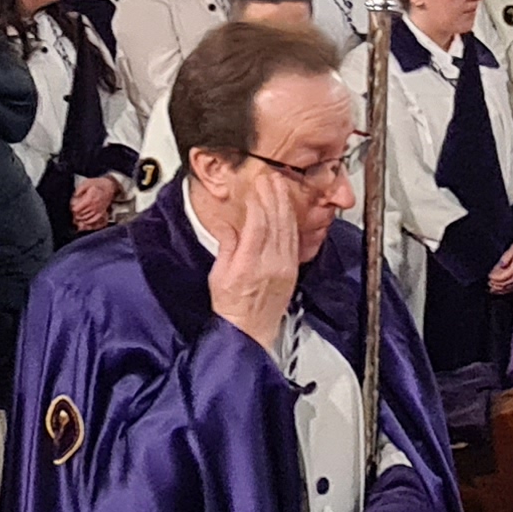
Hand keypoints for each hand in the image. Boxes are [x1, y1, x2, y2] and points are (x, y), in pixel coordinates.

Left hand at [69, 174, 122, 229]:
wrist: (109, 186)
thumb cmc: (97, 184)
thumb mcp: (87, 182)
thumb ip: (79, 189)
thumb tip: (74, 196)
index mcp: (90, 198)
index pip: (78, 208)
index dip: (73, 208)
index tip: (72, 206)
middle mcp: (94, 205)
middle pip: (81, 214)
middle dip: (75, 213)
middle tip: (74, 210)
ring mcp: (98, 210)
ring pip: (86, 218)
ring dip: (80, 217)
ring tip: (77, 215)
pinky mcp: (101, 212)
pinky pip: (94, 220)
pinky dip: (88, 221)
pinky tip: (84, 220)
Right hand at [210, 172, 299, 346]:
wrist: (249, 333)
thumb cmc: (231, 309)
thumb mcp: (218, 275)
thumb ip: (227, 246)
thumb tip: (229, 225)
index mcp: (248, 264)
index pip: (258, 224)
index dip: (259, 202)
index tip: (256, 186)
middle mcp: (270, 264)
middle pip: (276, 222)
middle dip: (274, 196)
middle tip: (271, 178)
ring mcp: (284, 268)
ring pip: (288, 229)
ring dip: (284, 205)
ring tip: (280, 187)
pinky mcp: (292, 271)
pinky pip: (294, 241)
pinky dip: (291, 222)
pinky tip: (288, 211)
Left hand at [488, 234, 512, 294]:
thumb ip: (507, 257)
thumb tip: (501, 265)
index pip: (503, 277)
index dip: (495, 278)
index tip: (489, 276)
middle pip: (506, 284)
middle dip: (496, 284)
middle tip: (489, 283)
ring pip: (510, 287)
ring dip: (501, 289)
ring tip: (492, 289)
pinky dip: (508, 289)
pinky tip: (503, 289)